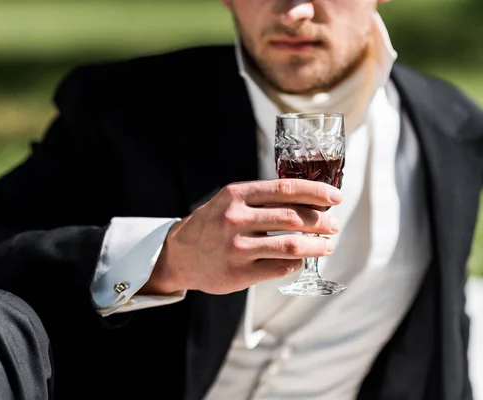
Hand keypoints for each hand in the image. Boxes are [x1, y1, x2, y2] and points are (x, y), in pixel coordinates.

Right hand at [141, 179, 342, 294]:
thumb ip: (261, 198)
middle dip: (322, 222)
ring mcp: (237, 248)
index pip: (286, 189)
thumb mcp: (229, 201)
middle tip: (333, 225)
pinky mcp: (239, 273)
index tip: (336, 198)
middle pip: (294, 218)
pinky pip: (280, 268)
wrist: (179, 255)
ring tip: (326, 245)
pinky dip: (296, 263)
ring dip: (317, 246)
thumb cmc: (211, 224)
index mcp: (236, 195)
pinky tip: (300, 260)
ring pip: (292, 246)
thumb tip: (309, 200)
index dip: (316, 193)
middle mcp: (235, 219)